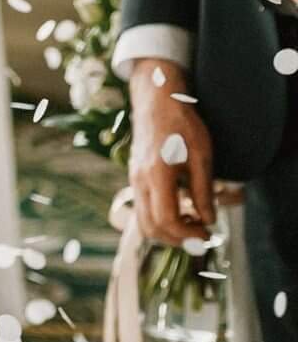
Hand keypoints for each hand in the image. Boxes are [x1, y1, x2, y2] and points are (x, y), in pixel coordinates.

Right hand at [129, 58, 216, 245]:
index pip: (166, 219)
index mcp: (157, 174)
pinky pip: (142, 208)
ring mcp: (133, 179)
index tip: (206, 235)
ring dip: (167, 231)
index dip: (186, 234)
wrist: (156, 101)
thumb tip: (208, 220)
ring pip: (143, 220)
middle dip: (176, 239)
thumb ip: (203, 191)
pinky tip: (180, 210)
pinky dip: (159, 219)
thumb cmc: (182, 125)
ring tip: (191, 224)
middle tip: (199, 236)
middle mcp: (140, 180)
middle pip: (150, 226)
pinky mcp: (135, 177)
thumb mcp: (202, 156)